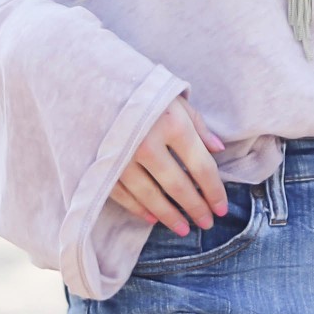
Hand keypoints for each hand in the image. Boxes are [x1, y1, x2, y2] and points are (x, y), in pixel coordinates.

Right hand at [115, 98, 230, 235]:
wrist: (91, 84)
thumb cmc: (141, 89)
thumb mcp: (174, 98)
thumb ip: (198, 125)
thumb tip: (218, 149)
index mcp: (172, 123)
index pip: (201, 166)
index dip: (214, 191)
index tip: (221, 208)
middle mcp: (148, 143)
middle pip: (178, 186)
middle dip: (195, 208)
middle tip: (206, 223)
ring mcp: (123, 157)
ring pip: (151, 196)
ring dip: (169, 216)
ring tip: (183, 229)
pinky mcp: (102, 165)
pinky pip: (124, 195)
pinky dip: (139, 208)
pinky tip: (152, 218)